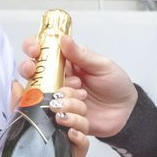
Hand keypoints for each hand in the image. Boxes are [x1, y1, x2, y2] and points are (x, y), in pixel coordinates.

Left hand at [9, 81, 90, 156]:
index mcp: (59, 112)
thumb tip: (15, 84)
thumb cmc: (29, 145)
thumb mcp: (22, 119)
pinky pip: (85, 142)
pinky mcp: (77, 153)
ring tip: (60, 118)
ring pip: (84, 122)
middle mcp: (68, 123)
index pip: (70, 96)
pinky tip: (70, 133)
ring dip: (74, 118)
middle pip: (80, 106)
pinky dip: (79, 136)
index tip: (58, 91)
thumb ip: (20, 101)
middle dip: (70, 102)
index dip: (68, 90)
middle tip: (56, 104)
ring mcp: (74, 137)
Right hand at [20, 34, 136, 140]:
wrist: (126, 113)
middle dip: (30, 70)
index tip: (35, 49)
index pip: (42, 50)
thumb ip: (82, 54)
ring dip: (59, 95)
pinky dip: (69, 116)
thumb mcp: (103, 66)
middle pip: (31, 72)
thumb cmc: (116, 85)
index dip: (32, 47)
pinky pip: (55, 117)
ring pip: (42, 95)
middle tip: (37, 72)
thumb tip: (64, 39)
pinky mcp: (61, 116)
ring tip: (81, 95)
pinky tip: (82, 114)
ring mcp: (57, 98)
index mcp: (66, 62)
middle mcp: (57, 79)